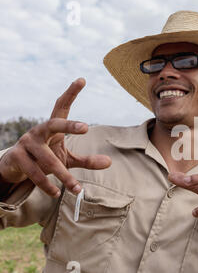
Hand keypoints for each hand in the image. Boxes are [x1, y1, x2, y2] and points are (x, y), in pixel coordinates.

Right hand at [0, 78, 111, 197]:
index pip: (61, 106)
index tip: (82, 79)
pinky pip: (34, 172)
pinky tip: (57, 193)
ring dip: (63, 176)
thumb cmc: (44, 159)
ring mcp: (26, 143)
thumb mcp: (66, 158)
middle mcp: (38, 131)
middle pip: (54, 124)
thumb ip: (87, 160)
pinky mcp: (16, 158)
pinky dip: (47, 185)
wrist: (13, 169)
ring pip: (48, 159)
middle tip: (86, 127)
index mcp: (52, 128)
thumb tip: (110, 162)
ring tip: (76, 189)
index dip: (71, 93)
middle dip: (70, 125)